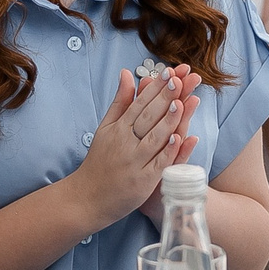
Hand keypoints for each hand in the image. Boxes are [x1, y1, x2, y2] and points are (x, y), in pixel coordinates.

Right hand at [73, 68, 198, 226]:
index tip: (168, 72)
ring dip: (168, 120)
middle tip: (179, 80)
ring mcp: (134, 162)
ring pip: (154, 138)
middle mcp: (126, 143)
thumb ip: (120, 101)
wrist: (87, 197)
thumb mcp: (106, 127)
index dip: (154, 88)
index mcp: (118, 128)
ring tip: (181, 103)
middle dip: (164, 98)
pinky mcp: (142, 181)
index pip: (139, 104)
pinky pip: (158, 164)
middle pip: (148, 117)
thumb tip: (127, 73)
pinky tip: (179, 138)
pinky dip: (168, 151)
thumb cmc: (100, 161)